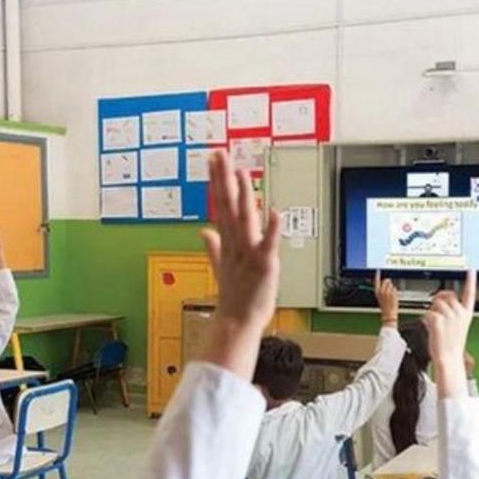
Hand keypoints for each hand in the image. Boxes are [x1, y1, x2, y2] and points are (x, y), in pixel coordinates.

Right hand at [200, 150, 280, 377]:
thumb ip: (213, 248)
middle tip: (218, 155)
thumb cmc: (234, 298)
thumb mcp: (222, 268)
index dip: (217, 182)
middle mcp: (236, 244)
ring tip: (241, 173)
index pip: (220, 206)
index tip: (213, 161)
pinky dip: (272, 229)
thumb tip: (204, 232)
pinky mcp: (264, 265)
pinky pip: (268, 244)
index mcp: (228, 243)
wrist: (238, 323)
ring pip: (244, 219)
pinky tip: (275, 211)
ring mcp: (249, 253)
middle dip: (223, 180)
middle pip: (227, 206)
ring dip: (243, 196)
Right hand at [374, 271, 398, 326]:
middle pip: (386, 280)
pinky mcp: (394, 293)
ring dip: (392, 288)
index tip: (377, 271)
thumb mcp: (380, 298)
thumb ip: (382, 290)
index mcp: (377, 292)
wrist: (389, 313)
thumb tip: (387, 283)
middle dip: (388, 282)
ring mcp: (388, 291)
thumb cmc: (385, 307)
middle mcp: (382, 291)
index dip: (377, 275)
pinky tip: (394, 297)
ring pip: (391, 285)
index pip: (376, 281)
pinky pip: (395, 289)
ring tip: (391, 296)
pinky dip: (395, 292)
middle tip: (389, 286)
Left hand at [424, 269, 475, 396]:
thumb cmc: (451, 346)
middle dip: (439, 301)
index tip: (472, 271)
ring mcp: (449, 316)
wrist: (449, 359)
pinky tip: (431, 329)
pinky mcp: (438, 320)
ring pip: (435, 303)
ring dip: (432, 311)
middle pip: (446, 296)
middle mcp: (460, 313)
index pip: (470, 294)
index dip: (471, 281)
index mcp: (467, 314)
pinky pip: (428, 312)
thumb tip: (439, 301)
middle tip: (436, 313)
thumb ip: (451, 313)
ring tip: (435, 326)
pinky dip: (426, 320)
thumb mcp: (456, 327)